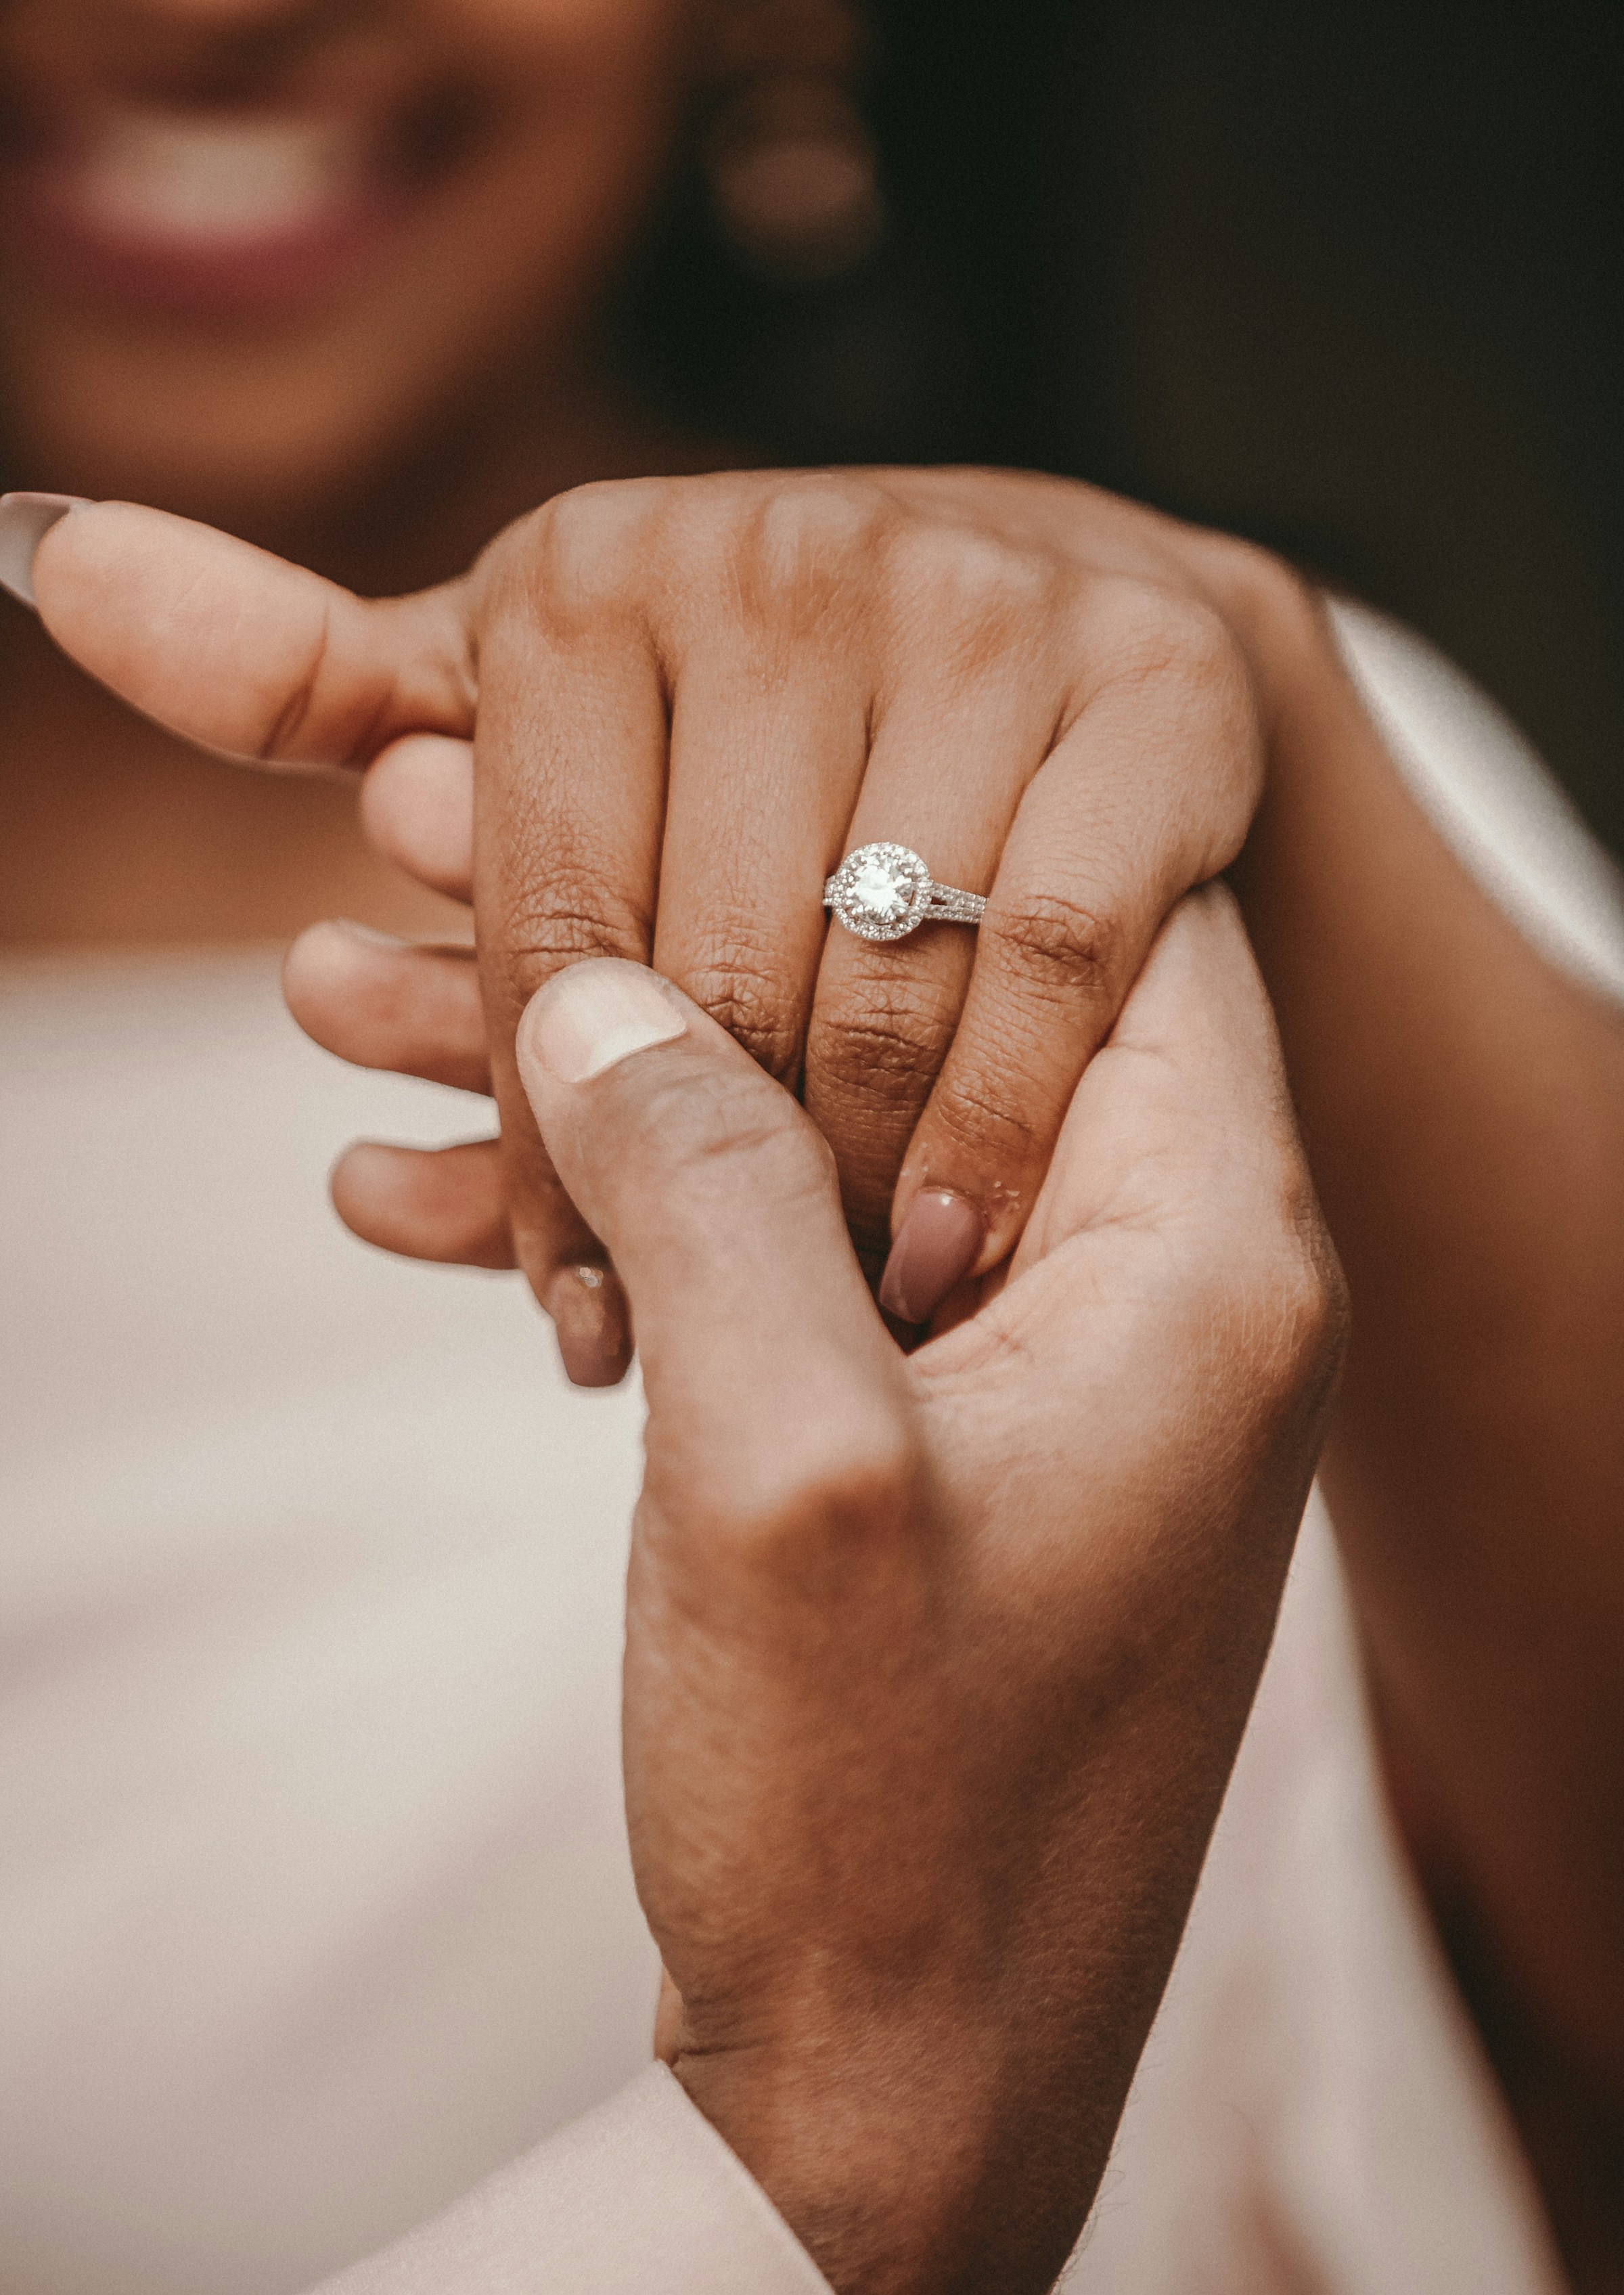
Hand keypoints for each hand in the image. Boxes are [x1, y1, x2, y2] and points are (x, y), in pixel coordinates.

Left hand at [23, 473, 1305, 1381]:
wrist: (1067, 629)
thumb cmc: (759, 708)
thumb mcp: (533, 697)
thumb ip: (310, 674)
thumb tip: (49, 558)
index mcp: (592, 573)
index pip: (543, 924)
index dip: (541, 1144)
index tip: (564, 1307)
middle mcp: (785, 559)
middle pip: (710, 969)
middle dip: (691, 1196)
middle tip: (692, 1351)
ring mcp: (985, 614)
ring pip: (881, 980)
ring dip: (841, 1192)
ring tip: (814, 1325)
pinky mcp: (1158, 690)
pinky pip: (1058, 956)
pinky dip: (1001, 1124)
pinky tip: (946, 1248)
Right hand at [511, 887, 1342, 2294]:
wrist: (893, 2108)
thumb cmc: (886, 1820)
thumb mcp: (783, 1471)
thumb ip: (710, 1183)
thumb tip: (606, 986)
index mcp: (1202, 1257)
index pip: (1110, 917)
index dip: (904, 818)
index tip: (697, 751)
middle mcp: (1158, 1295)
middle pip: (926, 1013)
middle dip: (689, 932)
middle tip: (449, 843)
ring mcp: (1039, 1379)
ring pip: (819, 1137)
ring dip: (610, 1081)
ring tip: (363, 998)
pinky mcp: (937, 1457)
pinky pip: (782, 1274)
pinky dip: (629, 1226)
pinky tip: (425, 1194)